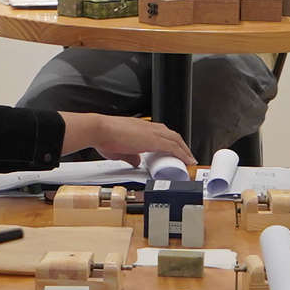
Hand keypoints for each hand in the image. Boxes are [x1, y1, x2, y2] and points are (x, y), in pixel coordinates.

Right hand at [64, 112, 191, 166]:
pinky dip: (182, 153)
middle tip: (186, 154)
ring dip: (184, 148)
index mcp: (140, 127)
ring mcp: (151, 132)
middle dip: (181, 144)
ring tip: (189, 158)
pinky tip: (187, 159)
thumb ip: (130, 156)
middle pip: (171, 134)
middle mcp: (148, 127)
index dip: (169, 140)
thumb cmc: (104, 137)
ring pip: (175, 139)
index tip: (173, 148)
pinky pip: (173, 147)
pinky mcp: (153, 140)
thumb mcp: (120, 150)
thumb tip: (136, 161)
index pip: (160, 132)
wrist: (100, 130)